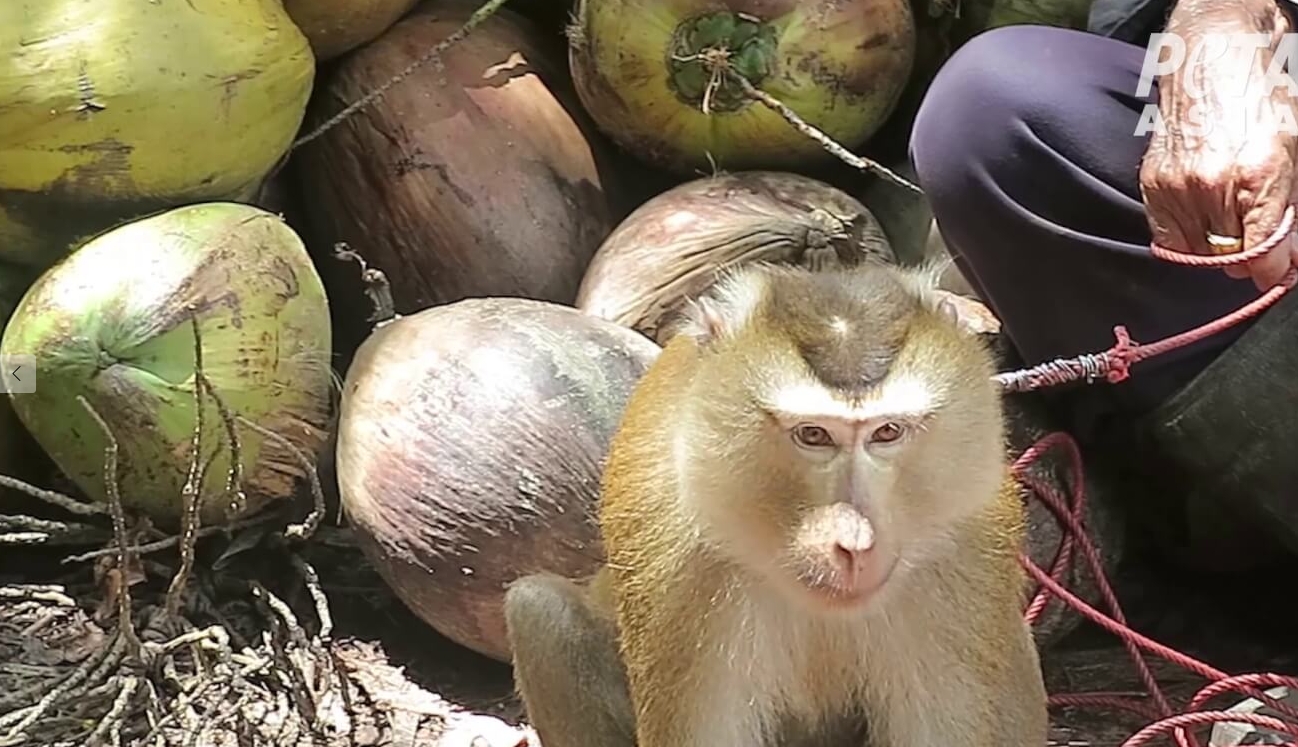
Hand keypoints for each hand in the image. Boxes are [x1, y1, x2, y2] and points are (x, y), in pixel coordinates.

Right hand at [1139, 60, 1297, 289]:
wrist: (1212, 62)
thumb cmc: (1260, 100)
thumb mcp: (1294, 152)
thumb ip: (1290, 208)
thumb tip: (1289, 256)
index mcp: (1257, 175)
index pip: (1261, 254)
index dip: (1273, 271)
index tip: (1277, 273)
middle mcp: (1213, 186)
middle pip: (1230, 256)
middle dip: (1247, 255)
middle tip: (1258, 243)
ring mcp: (1177, 187)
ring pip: (1198, 252)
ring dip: (1216, 248)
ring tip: (1228, 224)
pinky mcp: (1153, 186)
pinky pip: (1168, 238)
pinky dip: (1186, 239)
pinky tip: (1202, 220)